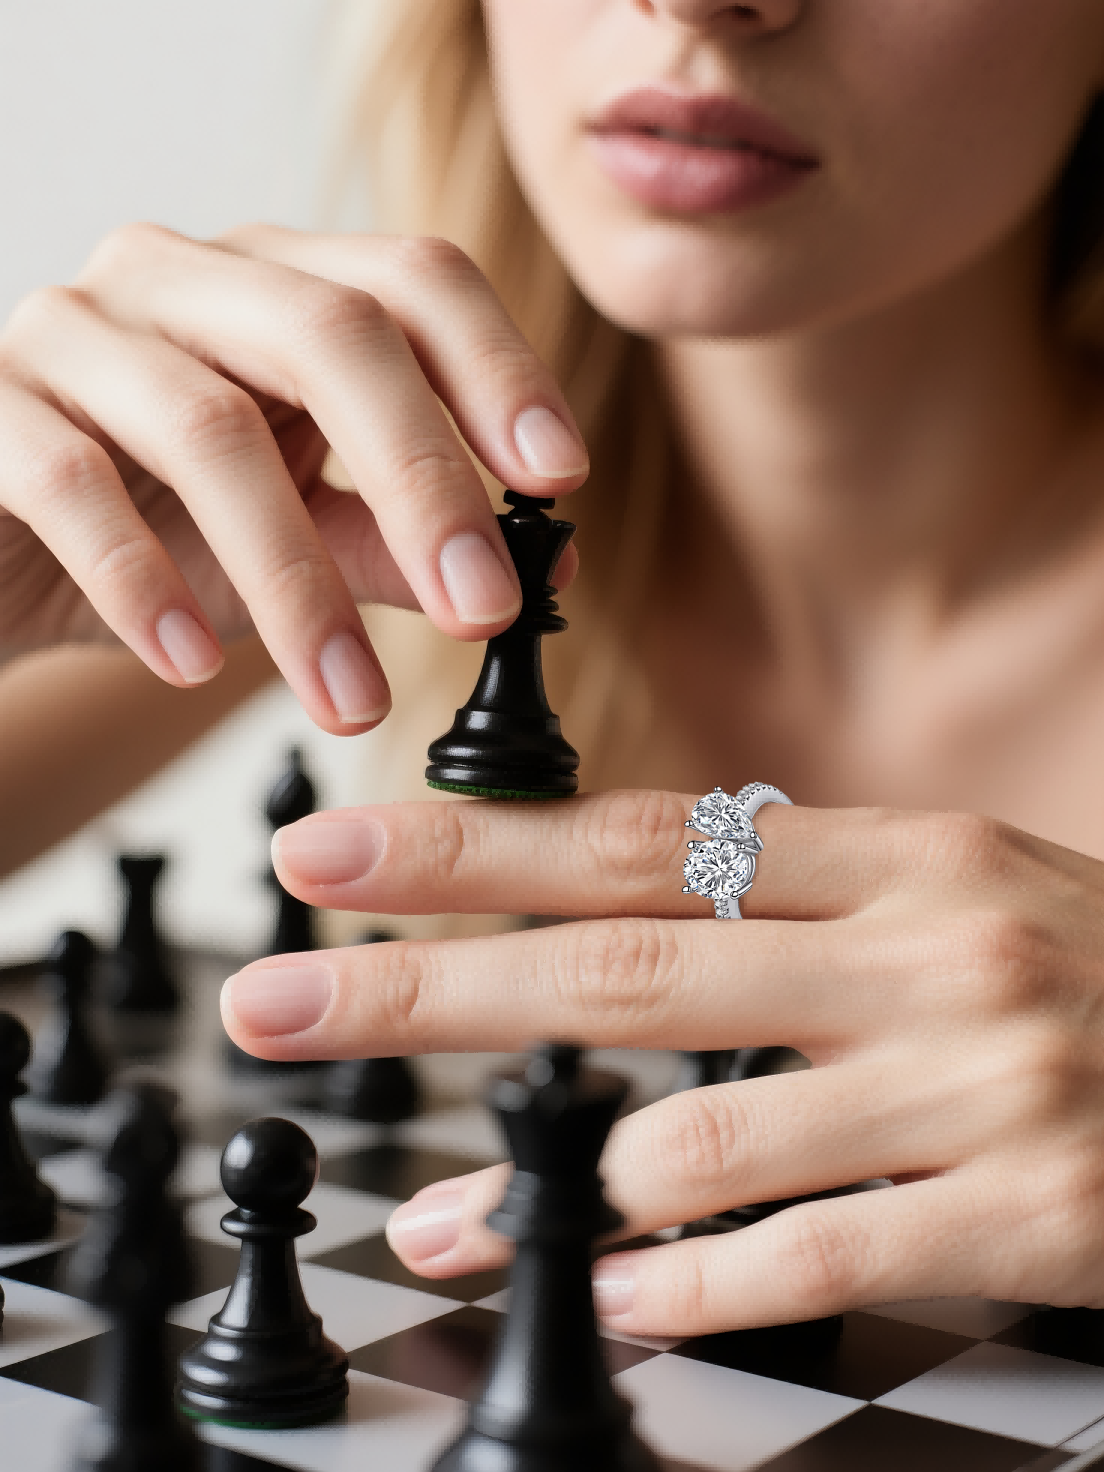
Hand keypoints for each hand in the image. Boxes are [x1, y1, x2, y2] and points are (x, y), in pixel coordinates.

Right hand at [0, 223, 585, 732]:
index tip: (560, 481)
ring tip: (350, 699)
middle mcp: (179, 279)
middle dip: (423, 478)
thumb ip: (400, 543)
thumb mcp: (294, 539)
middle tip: (484, 607)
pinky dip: (141, 583)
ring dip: (294, 581)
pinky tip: (191, 665)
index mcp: (276, 287)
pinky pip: (71, 482)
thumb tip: (537, 573)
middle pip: (331, 332)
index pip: (413, 280)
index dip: (500, 371)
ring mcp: (73, 331)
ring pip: (208, 428)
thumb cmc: (154, 535)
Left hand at [220, 790, 1103, 1335]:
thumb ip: (788, 900)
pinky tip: (597, 1290)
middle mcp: (919, 954)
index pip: (635, 839)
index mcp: (893, 854)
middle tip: (270, 999)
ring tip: (443, 1218)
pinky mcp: (1022, 1216)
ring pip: (695, 1141)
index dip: (469, 849)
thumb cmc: (1085, 968)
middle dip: (426, 990)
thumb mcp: (946, 887)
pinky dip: (678, 1286)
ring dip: (541, 1188)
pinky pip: (802, 1259)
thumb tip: (607, 905)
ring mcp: (970, 1085)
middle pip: (621, 968)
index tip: (328, 852)